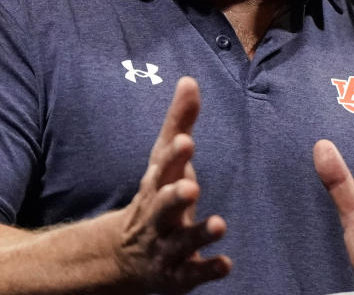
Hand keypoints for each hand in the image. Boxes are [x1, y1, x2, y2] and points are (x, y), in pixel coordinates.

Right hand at [108, 76, 230, 293]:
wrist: (126, 255)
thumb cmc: (157, 194)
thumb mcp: (165, 159)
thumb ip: (180, 122)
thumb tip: (189, 80)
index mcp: (156, 184)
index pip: (163, 167)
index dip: (174, 156)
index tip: (187, 142)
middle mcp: (158, 215)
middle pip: (162, 206)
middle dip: (174, 197)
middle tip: (192, 188)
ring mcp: (166, 246)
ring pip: (181, 241)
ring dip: (199, 233)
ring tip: (219, 224)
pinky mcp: (178, 274)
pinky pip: (193, 273)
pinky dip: (207, 269)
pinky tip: (226, 264)